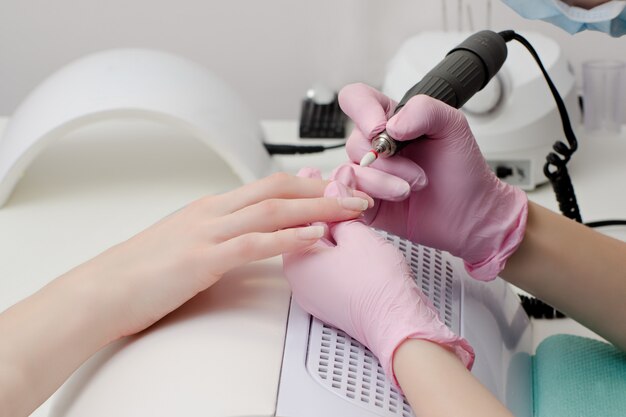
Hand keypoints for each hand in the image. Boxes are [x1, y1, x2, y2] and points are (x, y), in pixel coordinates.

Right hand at [81, 172, 372, 339]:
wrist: (101, 291)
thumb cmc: (139, 273)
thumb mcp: (185, 245)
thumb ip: (218, 237)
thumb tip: (247, 240)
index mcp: (209, 208)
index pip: (265, 185)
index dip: (304, 184)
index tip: (333, 187)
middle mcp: (212, 212)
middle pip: (277, 189)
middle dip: (321, 190)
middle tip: (355, 194)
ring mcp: (207, 232)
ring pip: (272, 210)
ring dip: (317, 208)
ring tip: (350, 211)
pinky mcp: (203, 259)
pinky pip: (255, 244)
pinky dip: (290, 238)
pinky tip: (315, 236)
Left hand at [283, 175, 473, 384]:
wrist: (399, 325)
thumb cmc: (378, 286)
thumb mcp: (357, 236)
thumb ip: (339, 211)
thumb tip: (332, 192)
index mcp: (296, 262)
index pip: (294, 217)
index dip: (308, 192)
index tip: (312, 175)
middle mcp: (298, 282)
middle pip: (302, 234)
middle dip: (318, 210)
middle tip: (327, 187)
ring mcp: (314, 295)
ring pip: (315, 251)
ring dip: (327, 230)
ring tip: (340, 210)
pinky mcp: (331, 303)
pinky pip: (326, 268)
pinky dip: (334, 250)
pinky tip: (347, 238)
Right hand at [338, 83, 527, 280]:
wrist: (469, 214)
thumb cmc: (462, 171)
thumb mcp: (453, 126)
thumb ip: (424, 110)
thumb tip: (390, 126)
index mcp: (391, 119)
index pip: (357, 99)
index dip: (362, 111)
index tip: (381, 128)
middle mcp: (375, 145)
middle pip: (354, 142)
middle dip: (388, 161)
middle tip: (417, 173)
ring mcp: (368, 173)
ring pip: (350, 171)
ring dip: (382, 183)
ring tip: (410, 190)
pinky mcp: (363, 200)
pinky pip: (347, 195)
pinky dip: (368, 197)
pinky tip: (392, 200)